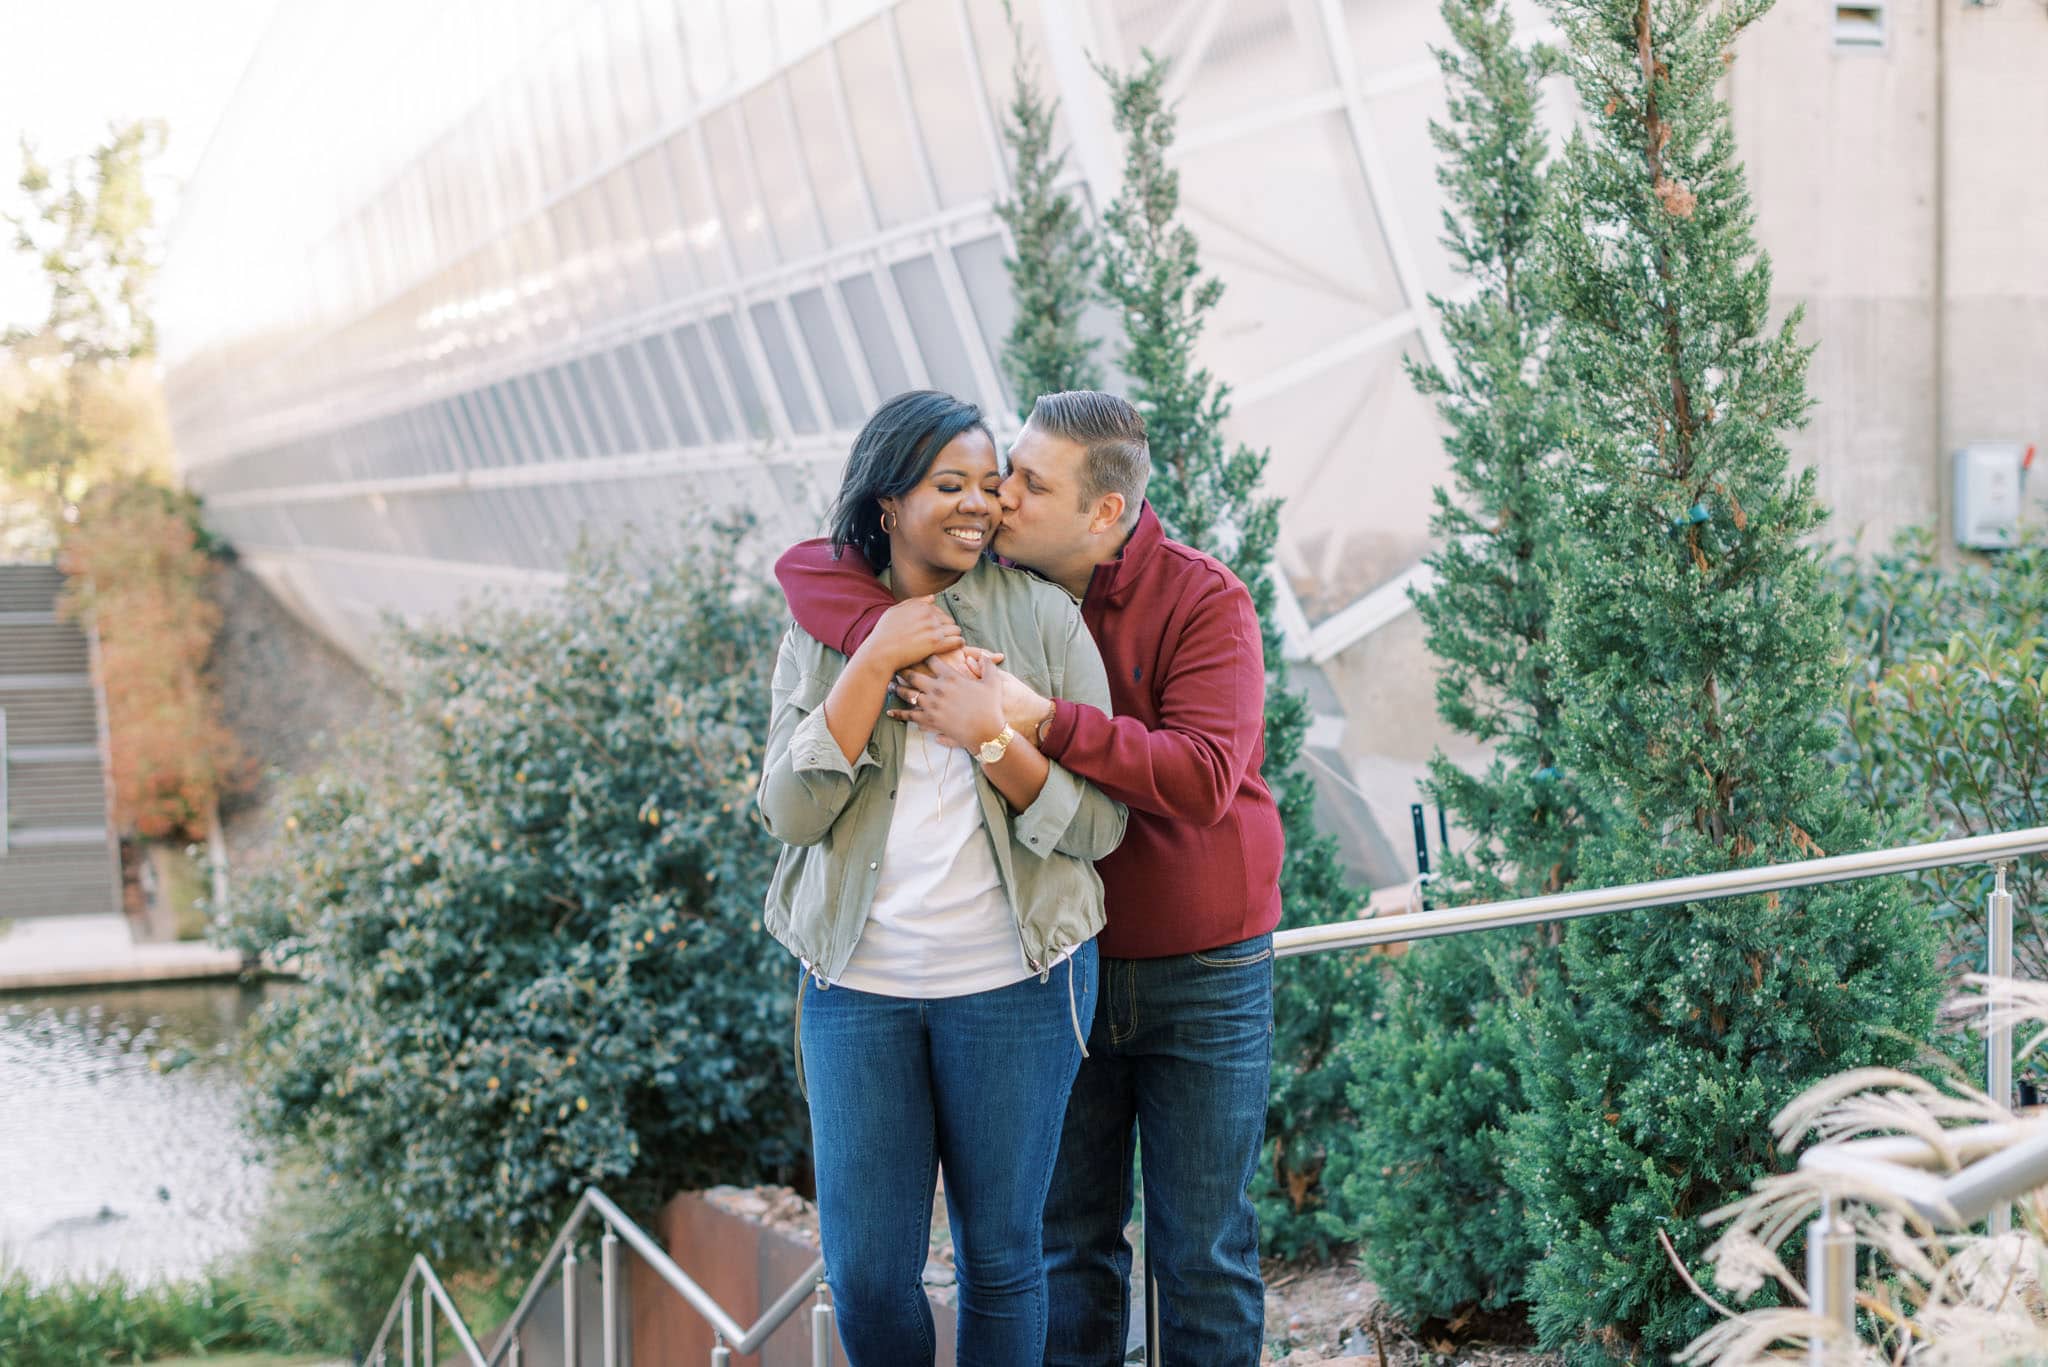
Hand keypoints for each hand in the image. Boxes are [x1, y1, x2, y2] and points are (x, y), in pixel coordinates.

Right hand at [857, 596, 963, 674]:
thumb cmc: (884, 634)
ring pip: (955, 629)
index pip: (939, 611)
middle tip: (944, 638)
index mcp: (920, 606)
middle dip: (947, 629)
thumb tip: (933, 598)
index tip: (935, 630)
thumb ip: (914, 603)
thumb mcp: (894, 612)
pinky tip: (957, 645)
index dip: (938, 622)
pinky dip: (958, 643)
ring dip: (954, 635)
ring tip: (951, 642)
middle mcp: (928, 615)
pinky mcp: (936, 643)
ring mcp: (933, 628)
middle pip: (949, 620)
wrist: (880, 652)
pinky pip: (957, 640)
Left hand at [890, 660, 1049, 746]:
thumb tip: (985, 655)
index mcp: (951, 677)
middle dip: (903, 669)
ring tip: (890, 684)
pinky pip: (910, 716)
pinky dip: (899, 714)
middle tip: (895, 665)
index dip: (925, 654)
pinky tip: (890, 712)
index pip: (932, 660)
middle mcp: (938, 689)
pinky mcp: (929, 721)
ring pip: (908, 694)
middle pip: (914, 675)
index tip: (918, 650)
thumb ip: (988, 666)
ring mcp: (932, 705)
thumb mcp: (994, 682)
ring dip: (897, 688)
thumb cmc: (991, 707)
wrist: (986, 732)